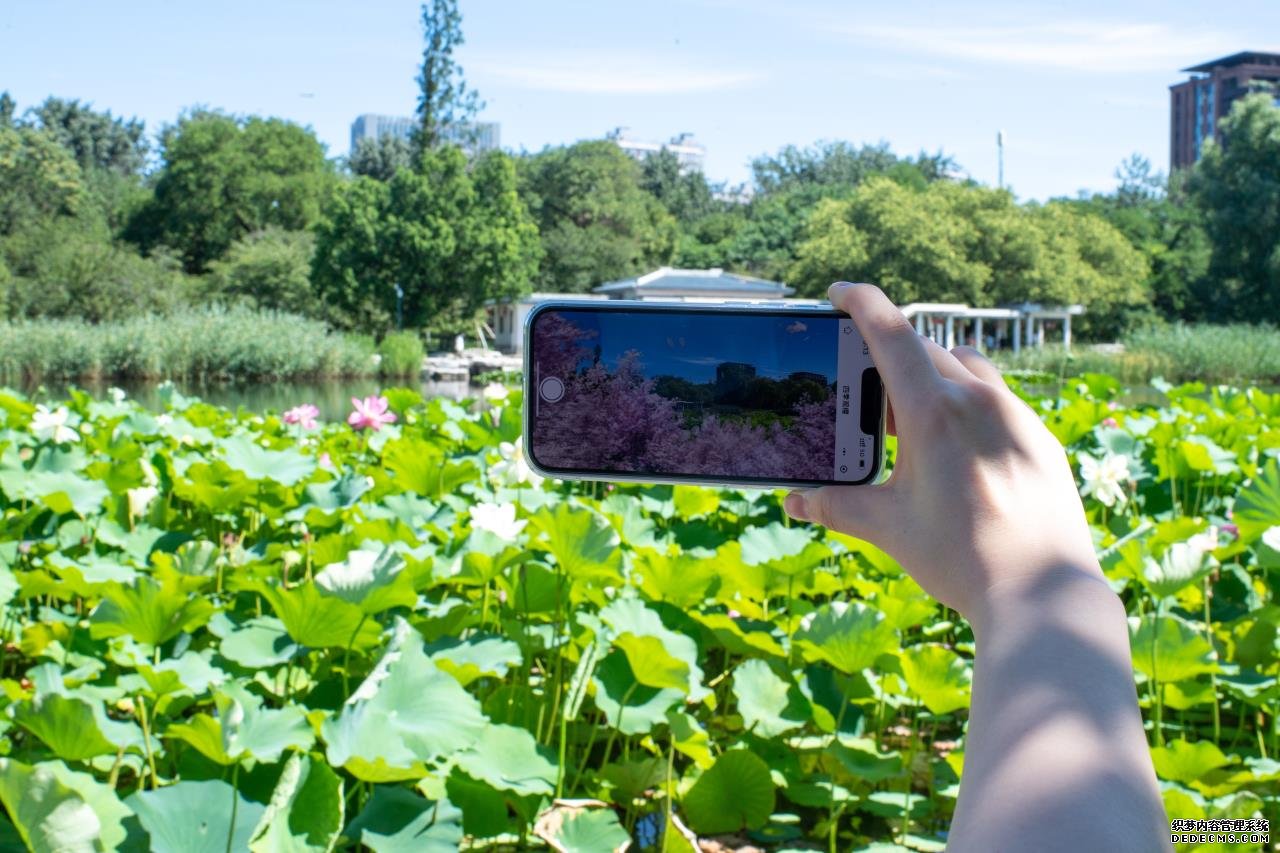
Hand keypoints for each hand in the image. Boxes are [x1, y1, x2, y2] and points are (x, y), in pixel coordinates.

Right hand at [784, 282, 1101, 620]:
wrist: (1041, 592)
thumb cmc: (961, 557)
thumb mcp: (888, 527)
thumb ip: (837, 505)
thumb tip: (794, 501)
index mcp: (934, 412)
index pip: (891, 333)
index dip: (861, 302)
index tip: (839, 292)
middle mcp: (979, 400)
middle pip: (925, 351)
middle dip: (889, 359)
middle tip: (864, 391)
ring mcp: (1015, 416)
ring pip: (965, 368)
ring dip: (933, 376)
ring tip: (912, 420)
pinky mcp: (1038, 438)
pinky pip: (997, 399)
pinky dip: (968, 404)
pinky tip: (957, 449)